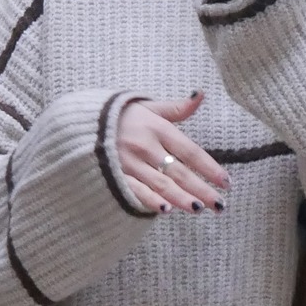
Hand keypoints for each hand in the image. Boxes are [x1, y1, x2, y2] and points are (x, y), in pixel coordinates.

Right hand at [116, 93, 228, 213]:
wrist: (80, 121)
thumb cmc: (120, 115)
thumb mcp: (147, 107)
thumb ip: (176, 108)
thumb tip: (201, 94)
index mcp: (157, 128)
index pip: (190, 151)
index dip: (209, 167)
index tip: (226, 182)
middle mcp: (145, 146)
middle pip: (179, 172)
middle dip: (201, 190)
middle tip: (220, 205)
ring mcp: (129, 163)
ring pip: (161, 184)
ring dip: (181, 198)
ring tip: (198, 209)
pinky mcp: (114, 176)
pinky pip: (136, 191)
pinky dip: (150, 201)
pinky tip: (165, 210)